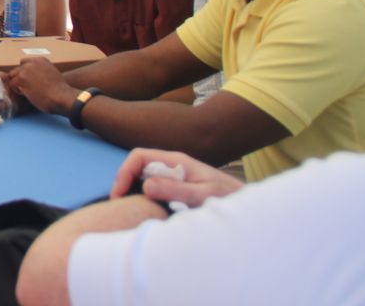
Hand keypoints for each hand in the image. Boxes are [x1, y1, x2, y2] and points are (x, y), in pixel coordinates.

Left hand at [3, 57, 78, 114]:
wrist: (61, 97)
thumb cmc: (60, 90)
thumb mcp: (52, 73)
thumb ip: (41, 71)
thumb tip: (32, 76)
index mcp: (41, 60)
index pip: (24, 62)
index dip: (25, 72)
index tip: (29, 80)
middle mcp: (32, 62)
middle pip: (17, 69)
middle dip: (19, 78)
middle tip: (26, 87)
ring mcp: (25, 70)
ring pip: (12, 76)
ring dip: (17, 84)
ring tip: (26, 91)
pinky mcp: (21, 79)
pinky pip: (11, 84)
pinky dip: (16, 90)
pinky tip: (24, 94)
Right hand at [109, 148, 243, 207]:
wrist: (245, 202)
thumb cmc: (227, 198)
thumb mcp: (202, 195)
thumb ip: (176, 189)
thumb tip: (146, 185)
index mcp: (176, 160)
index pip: (139, 156)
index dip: (124, 172)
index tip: (119, 194)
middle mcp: (172, 163)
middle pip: (137, 165)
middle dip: (124, 181)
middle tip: (119, 203)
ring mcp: (173, 173)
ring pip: (143, 175)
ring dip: (132, 188)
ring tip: (129, 206)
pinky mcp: (176, 184)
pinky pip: (152, 184)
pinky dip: (142, 194)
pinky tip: (145, 207)